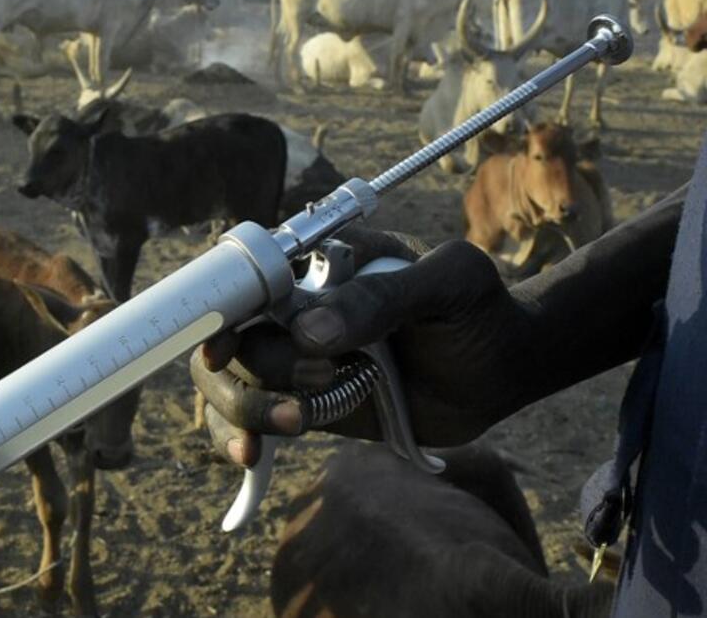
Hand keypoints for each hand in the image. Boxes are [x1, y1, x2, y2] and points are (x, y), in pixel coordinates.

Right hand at [190, 235, 532, 466]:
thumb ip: (381, 298)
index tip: (226, 347)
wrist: (499, 366)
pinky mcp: (300, 401)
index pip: (245, 279)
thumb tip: (308, 332)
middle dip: (258, 367)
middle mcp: (290, 308)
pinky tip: (251, 458)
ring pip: (228, 381)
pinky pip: (248, 419)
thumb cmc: (476, 309)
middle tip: (321, 379)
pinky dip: (237, 438)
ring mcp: (291, 358)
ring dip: (248, 407)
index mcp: (314, 262)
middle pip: (228, 336)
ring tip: (300, 421)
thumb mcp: (446, 285)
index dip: (221, 312)